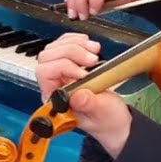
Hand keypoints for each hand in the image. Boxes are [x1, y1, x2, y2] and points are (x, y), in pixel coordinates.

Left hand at [35, 33, 132, 157]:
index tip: (84, 73)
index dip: (63, 67)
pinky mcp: (70, 65)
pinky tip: (88, 45)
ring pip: (54, 48)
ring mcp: (60, 74)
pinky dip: (76, 40)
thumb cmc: (107, 120)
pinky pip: (64, 44)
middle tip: (92, 60)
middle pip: (48, 57)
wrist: (115, 119)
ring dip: (75, 45)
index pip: (45, 74)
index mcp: (55, 102)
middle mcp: (54, 86)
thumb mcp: (103, 113)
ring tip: (94, 52)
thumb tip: (77, 95)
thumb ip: (90, 105)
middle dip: (70, 52)